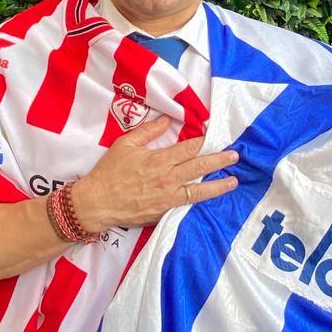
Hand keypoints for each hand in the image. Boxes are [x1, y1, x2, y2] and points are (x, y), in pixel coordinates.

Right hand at [71, 115, 238, 230]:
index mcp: (159, 160)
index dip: (202, 141)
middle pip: (200, 167)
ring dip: (218, 185)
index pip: (188, 148)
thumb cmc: (109, 172)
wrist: (97, 203)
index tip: (212, 137)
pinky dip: (200, 200)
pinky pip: (187, 205)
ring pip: (199, 191)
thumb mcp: (125, 144)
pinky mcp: (164, 212)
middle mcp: (168, 179)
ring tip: (233, 181)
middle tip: (235, 156)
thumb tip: (166, 120)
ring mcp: (168, 198)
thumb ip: (148, 131)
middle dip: (219, 160)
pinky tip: (210, 197)